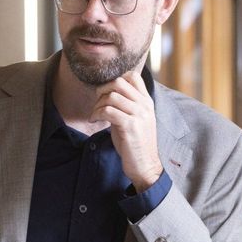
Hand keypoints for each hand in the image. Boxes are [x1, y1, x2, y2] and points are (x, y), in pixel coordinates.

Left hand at [90, 71, 162, 191]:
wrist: (145, 165)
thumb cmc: (135, 143)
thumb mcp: (135, 120)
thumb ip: (126, 105)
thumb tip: (108, 93)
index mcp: (146, 102)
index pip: (133, 76)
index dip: (116, 79)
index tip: (106, 92)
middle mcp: (144, 105)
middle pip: (119, 82)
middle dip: (103, 89)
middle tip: (97, 101)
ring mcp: (139, 115)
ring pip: (112, 97)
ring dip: (97, 105)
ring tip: (95, 114)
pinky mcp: (130, 126)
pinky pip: (108, 111)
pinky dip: (97, 114)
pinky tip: (95, 120)